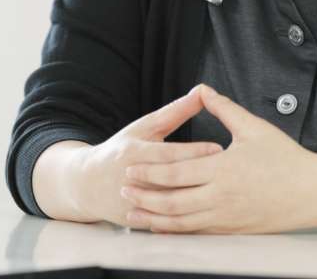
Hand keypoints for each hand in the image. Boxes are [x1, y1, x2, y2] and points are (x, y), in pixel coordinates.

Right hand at [77, 85, 223, 226]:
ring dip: (194, 201)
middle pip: (169, 180)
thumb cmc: (122, 149)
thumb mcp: (144, 127)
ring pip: (167, 205)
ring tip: (221, 194)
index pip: (167, 153)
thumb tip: (202, 92)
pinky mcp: (133, 220)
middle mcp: (132, 179)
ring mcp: (132, 202)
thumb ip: (174, 112)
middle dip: (198, 176)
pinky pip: (162, 223)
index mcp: (134, 153)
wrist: (87, 184)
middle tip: (228, 172)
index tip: (218, 149)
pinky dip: (183, 220)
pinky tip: (207, 217)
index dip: (192, 151)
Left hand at [120, 83, 316, 232]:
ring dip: (154, 217)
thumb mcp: (254, 128)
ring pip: (181, 221)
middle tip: (123, 190)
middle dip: (144, 195)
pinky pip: (197, 232)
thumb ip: (224, 109)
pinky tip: (163, 227)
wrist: (312, 192)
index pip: (176, 171)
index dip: (150, 171)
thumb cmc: (285, 158)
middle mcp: (221, 195)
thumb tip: (203, 89)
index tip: (131, 167)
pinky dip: (175, 231)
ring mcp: (226, 216)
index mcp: (223, 168)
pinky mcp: (232, 229)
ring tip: (133, 213)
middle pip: (172, 199)